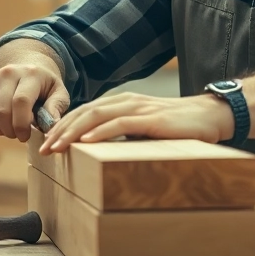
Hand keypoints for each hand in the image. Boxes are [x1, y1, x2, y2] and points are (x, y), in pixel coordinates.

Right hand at [0, 61, 70, 142]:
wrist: (26, 68)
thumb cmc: (45, 87)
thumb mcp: (59, 94)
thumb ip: (56, 108)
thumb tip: (50, 126)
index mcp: (31, 74)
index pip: (20, 101)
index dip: (22, 124)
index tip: (26, 136)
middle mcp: (7, 73)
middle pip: (2, 111)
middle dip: (11, 131)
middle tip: (20, 135)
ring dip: (0, 130)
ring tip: (12, 129)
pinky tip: (1, 123)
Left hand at [38, 92, 233, 154]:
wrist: (212, 115)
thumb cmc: (180, 128)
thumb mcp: (147, 130)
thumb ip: (126, 136)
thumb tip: (103, 153)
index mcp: (123, 104)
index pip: (86, 112)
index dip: (64, 126)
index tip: (46, 143)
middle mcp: (127, 102)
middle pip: (85, 113)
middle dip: (61, 130)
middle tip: (43, 148)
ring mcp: (139, 109)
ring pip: (97, 116)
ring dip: (73, 132)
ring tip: (56, 146)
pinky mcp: (153, 120)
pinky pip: (121, 124)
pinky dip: (101, 132)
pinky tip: (86, 142)